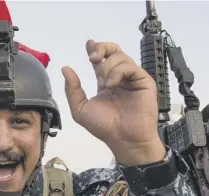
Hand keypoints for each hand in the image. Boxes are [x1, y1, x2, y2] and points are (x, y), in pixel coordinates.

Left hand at [62, 40, 164, 164]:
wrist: (123, 139)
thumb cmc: (104, 127)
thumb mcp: (80, 109)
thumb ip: (72, 89)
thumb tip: (65, 69)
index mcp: (106, 83)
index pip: (101, 61)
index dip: (95, 49)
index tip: (89, 44)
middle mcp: (119, 79)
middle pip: (113, 51)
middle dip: (101, 49)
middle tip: (92, 58)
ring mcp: (132, 79)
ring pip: (120, 57)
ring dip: (107, 67)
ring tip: (103, 83)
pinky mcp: (143, 81)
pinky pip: (130, 67)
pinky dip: (118, 72)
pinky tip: (111, 84)